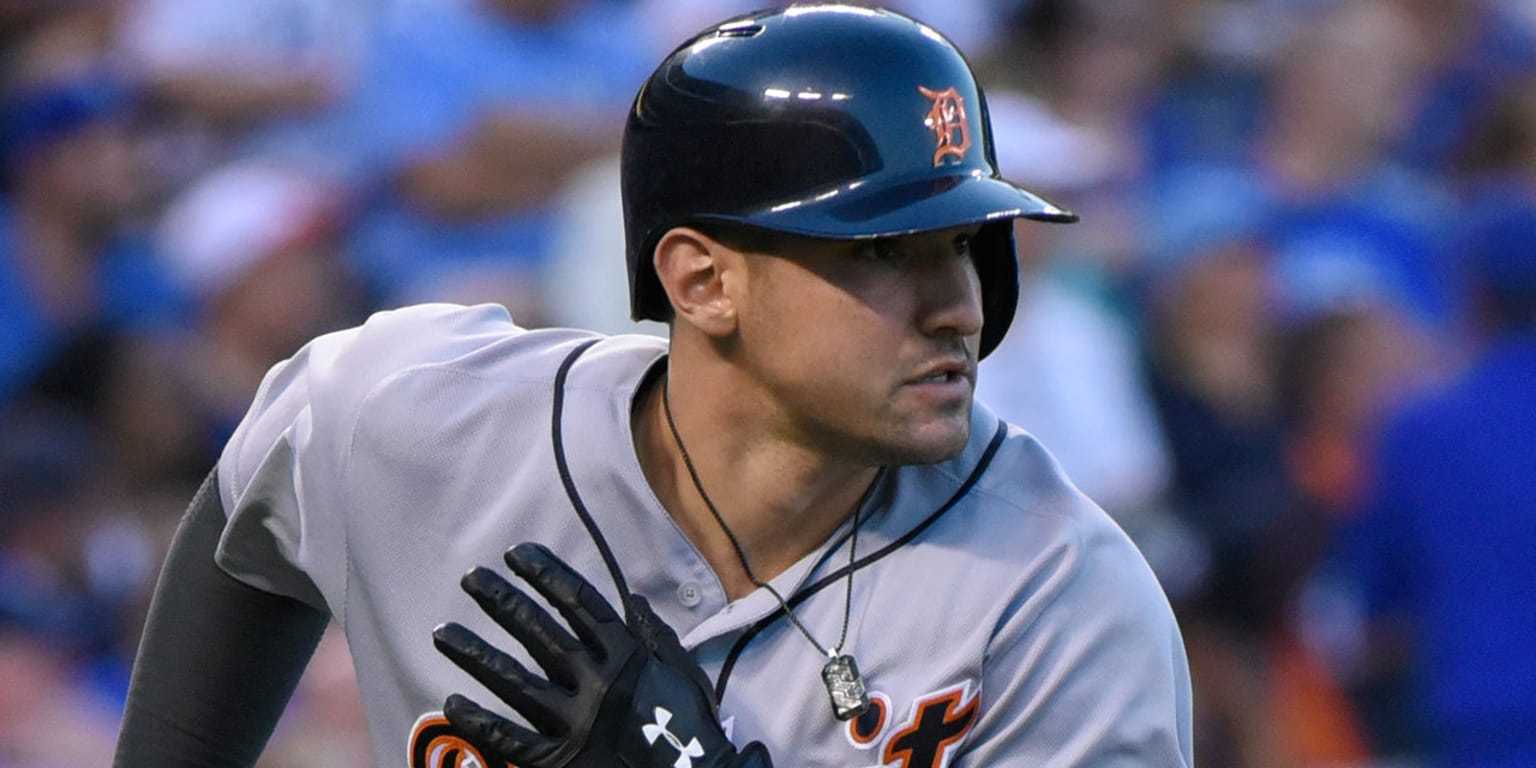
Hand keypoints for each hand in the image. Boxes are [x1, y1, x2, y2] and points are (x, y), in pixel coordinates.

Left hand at [433, 542, 772, 767]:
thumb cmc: (689, 725)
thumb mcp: (681, 670)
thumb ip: (655, 635)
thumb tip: (633, 599)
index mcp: (625, 654)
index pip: (579, 603)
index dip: (547, 575)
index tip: (516, 554)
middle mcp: (595, 680)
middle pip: (539, 632)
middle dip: (502, 602)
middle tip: (470, 578)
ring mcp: (574, 721)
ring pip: (514, 680)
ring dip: (476, 654)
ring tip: (442, 632)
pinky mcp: (560, 760)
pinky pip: (511, 739)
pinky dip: (481, 723)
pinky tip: (452, 704)